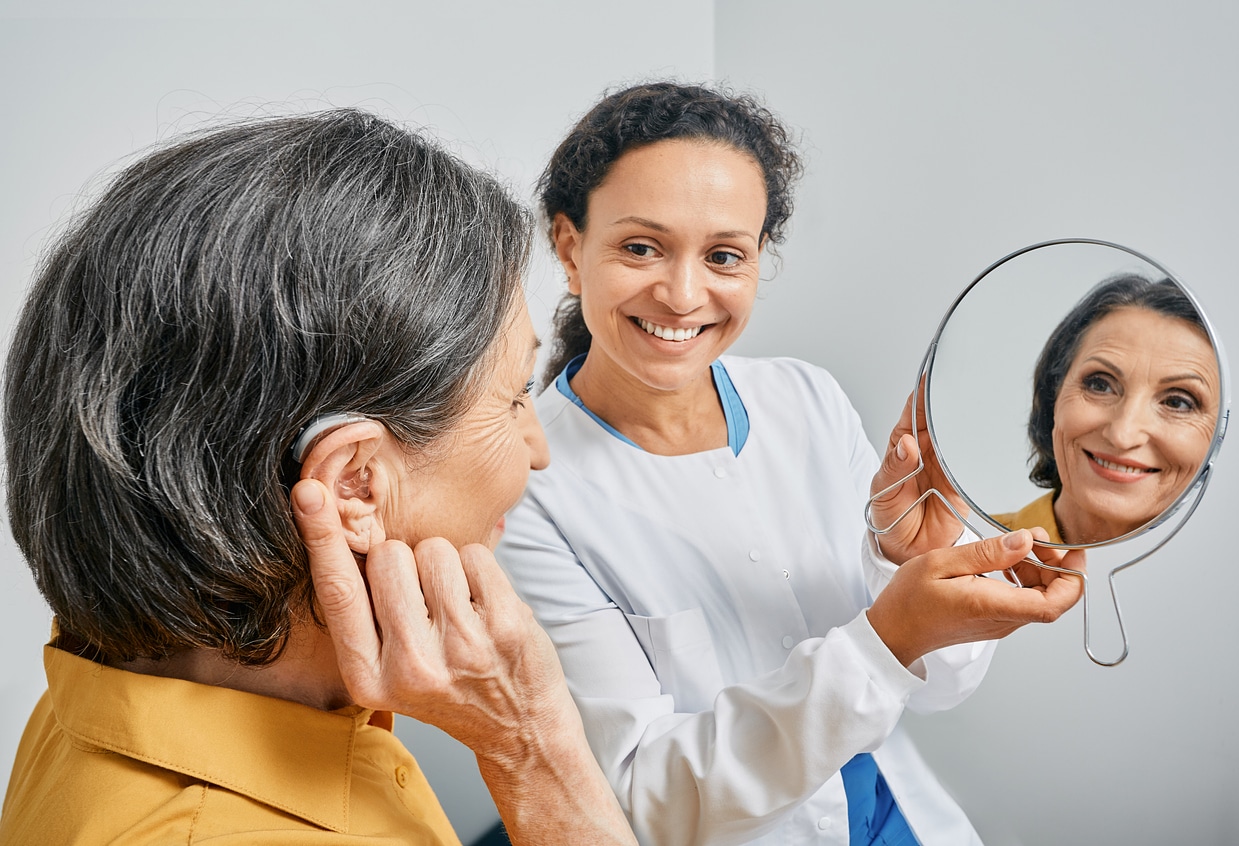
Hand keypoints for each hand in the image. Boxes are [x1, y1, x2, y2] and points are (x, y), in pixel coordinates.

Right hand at [290, 479, 636, 844]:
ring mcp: (462, 648)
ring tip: (456, 606)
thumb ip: (365, 614)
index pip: (337, 593)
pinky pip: (475, 554)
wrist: (518, 726)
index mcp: (368, 678)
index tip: (307, 492)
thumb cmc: (449, 685)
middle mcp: (412, 668)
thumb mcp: (389, 670)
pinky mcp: (505, 627)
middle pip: (388, 556)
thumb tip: (340, 531)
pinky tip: (483, 606)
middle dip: (403, 562)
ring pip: (433, 549)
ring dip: (443, 564)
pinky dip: (478, 569)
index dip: (320, 537)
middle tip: (425, 604)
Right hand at [867, 529, 1084, 666]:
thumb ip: (986, 553)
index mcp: (991, 605)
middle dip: (1057, 566)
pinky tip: (1005, 561)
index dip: (1073, 578)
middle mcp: (1002, 620)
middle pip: (1053, 599)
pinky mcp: (994, 621)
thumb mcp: (941, 563)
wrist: (893, 632)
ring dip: (1041, 570)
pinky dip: (1025, 578)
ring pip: (1040, 599)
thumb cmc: (909, 600)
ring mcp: (1000, 623)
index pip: (1053, 604)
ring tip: (1019, 544)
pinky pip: (1023, 600)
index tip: (1073, 551)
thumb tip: (1025, 542)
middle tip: (1038, 536)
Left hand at [868, 382, 970, 564]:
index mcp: (902, 447)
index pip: (912, 413)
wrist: (907, 550)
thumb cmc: (890, 516)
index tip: (930, 374)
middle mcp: (926, 451)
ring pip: (957, 435)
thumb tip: (906, 443)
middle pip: (939, 418)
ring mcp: (946, 465)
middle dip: (948, 399)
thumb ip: (894, 468)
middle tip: (962, 379)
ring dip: (965, 420)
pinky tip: (986, 433)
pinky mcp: (962, 481)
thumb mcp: (883, 492)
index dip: (921, 394)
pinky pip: (971, 460)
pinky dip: (978, 448)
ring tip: (978, 398)